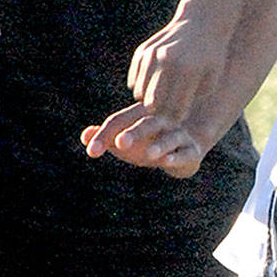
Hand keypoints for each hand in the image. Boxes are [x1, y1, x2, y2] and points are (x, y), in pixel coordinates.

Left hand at [81, 102, 205, 177]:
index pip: (120, 121)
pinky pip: (185, 152)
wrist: (186, 146)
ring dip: (159, 145)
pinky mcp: (191, 150)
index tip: (91, 151)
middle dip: (133, 133)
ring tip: (148, 154)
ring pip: (169, 137)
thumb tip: (84, 136)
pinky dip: (176, 157)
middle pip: (146, 124)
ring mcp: (178, 134)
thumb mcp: (127, 140)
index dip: (105, 135)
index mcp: (141, 114)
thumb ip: (106, 137)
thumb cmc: (150, 141)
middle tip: (120, 143)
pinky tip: (167, 162)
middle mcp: (161, 120)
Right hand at [127, 16, 226, 123]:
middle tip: (166, 117)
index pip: (176, 108)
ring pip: (140, 94)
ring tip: (161, 103)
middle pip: (154, 103)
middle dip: (159, 114)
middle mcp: (167, 61)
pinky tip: (154, 88)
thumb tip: (174, 120)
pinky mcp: (142, 52)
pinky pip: (134, 81)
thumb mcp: (212, 78)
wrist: (202, 22)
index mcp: (188, 70)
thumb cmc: (211, 55)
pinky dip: (141, 89)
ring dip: (149, 102)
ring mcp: (152, 55)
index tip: (178, 124)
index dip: (176, 120)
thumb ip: (195, 99)